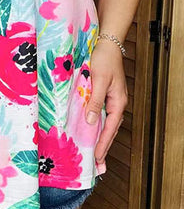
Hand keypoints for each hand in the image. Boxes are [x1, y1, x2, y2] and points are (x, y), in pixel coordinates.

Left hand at [86, 39, 128, 164]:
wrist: (107, 44)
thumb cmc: (103, 59)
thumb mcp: (98, 80)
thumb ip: (94, 101)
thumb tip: (90, 122)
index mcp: (118, 101)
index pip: (110, 128)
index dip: (102, 144)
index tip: (96, 158)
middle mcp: (116, 103)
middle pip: (110, 130)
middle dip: (103, 147)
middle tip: (97, 165)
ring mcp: (111, 100)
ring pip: (106, 124)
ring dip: (100, 138)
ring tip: (94, 154)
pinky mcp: (104, 95)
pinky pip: (101, 115)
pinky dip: (97, 126)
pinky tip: (90, 132)